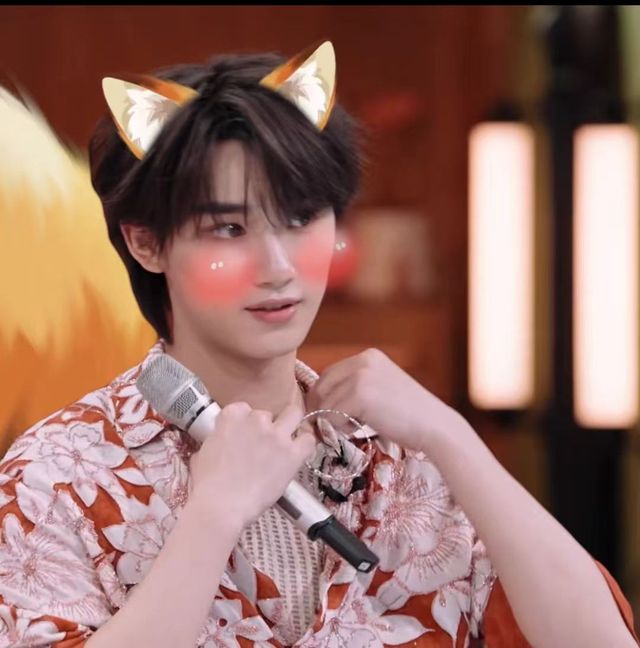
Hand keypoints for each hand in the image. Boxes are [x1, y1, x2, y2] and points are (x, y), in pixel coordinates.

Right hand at [188, 402, 315, 526]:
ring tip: (287, 440)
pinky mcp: (293, 454)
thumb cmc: (206, 483)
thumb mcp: (203, 452)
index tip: (243, 436)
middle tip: (261, 446)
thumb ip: (216, 439)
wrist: (221, 505)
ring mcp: (277, 435)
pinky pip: (308, 440)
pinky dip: (305, 444)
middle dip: (264, 427)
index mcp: (233, 416)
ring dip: (290, 424)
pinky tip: (298, 453)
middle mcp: (257, 419)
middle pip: (266, 415)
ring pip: (293, 415)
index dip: (244, 423)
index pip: (243, 409)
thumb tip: (220, 441)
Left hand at [306, 348, 464, 452]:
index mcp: (368, 356)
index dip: (323, 395)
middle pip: (323, 385)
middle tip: (330, 425)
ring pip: (325, 402)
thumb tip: (322, 397)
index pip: (330, 373)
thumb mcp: (381, 388)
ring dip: (333, 420)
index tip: (325, 413)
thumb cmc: (409, 414)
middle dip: (321, 407)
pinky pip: (332, 415)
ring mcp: (361, 376)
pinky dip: (339, 427)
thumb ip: (356, 386)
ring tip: (353, 427)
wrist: (434, 426)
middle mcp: (363, 360)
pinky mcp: (360, 395)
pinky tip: (357, 429)